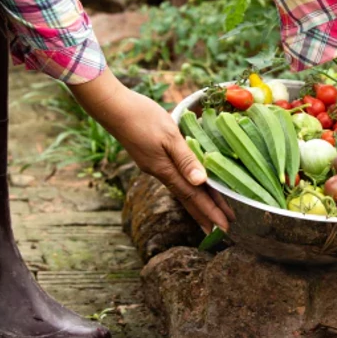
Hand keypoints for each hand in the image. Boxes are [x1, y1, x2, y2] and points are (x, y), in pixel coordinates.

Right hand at [68, 70, 233, 232]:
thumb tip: (201, 182)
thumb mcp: (168, 135)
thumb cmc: (142, 117)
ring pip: (183, 189)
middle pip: (188, 198)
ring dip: (199, 202)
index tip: (224, 228)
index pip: (193, 197)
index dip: (210, 212)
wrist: (113, 107)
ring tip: (213, 213)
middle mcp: (161, 172)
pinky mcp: (152, 157)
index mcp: (166, 169)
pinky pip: (177, 178)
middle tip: (223, 230)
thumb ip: (185, 158)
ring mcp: (155, 165)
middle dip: (206, 214)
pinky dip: (189, 187)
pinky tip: (193, 186)